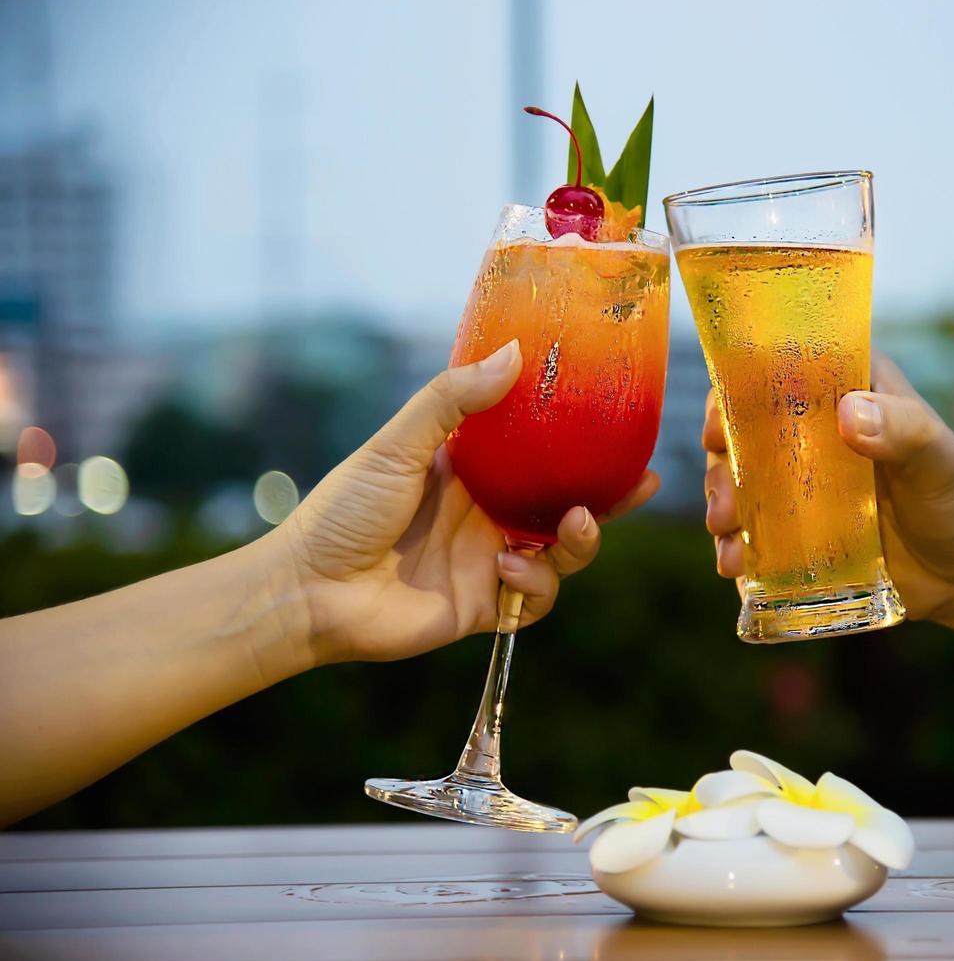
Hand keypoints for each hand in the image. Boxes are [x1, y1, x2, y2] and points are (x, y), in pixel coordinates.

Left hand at [275, 339, 658, 663]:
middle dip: (608, 499)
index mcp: (472, 471)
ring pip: (563, 553)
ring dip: (580, 541)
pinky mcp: (485, 607)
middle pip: (566, 504)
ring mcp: (489, 561)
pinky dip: (535, 582)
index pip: (541, 453)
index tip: (622, 427)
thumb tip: (514, 353)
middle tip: (638, 484)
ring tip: (574, 525)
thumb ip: (453, 399)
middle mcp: (488, 514)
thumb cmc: (342, 511)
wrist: (309, 590)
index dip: (584, 444)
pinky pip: (536, 598)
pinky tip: (507, 568)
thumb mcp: (398, 444)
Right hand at [703, 352, 953, 623]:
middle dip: (721, 465)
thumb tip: (847, 413)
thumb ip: (904, 430)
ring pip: (739, 482)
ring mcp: (802, 485)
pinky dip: (736, 546)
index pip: (777, 369)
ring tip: (727, 541)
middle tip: (724, 503)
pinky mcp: (799, 533)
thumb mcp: (941, 460)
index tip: (720, 426)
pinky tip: (734, 566)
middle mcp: (816, 432)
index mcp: (847, 390)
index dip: (735, 389)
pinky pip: (753, 533)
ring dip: (721, 507)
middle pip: (743, 431)